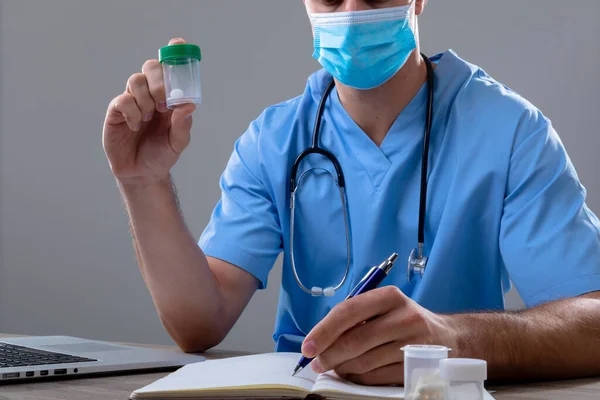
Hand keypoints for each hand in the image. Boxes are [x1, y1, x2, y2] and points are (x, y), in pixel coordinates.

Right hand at [103, 38, 195, 185]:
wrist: (142, 173)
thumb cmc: (161, 155)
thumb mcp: (178, 142)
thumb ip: (183, 124)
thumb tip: (188, 105)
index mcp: (168, 98)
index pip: (169, 70)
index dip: (173, 54)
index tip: (178, 44)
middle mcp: (150, 94)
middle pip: (150, 68)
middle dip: (159, 80)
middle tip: (164, 102)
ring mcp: (132, 100)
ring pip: (135, 81)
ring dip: (146, 99)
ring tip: (150, 119)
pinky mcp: (117, 111)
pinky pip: (123, 100)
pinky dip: (133, 112)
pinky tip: (137, 126)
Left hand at [301, 286, 455, 385]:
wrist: (449, 338)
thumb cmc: (405, 321)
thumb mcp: (385, 307)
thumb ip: (356, 317)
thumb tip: (320, 339)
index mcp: (390, 297)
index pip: (349, 311)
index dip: (324, 330)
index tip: (308, 346)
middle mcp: (404, 317)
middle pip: (355, 340)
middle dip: (329, 354)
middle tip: (316, 362)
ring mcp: (412, 344)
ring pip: (363, 362)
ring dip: (342, 368)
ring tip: (335, 366)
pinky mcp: (415, 367)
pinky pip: (376, 377)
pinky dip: (358, 378)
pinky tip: (353, 373)